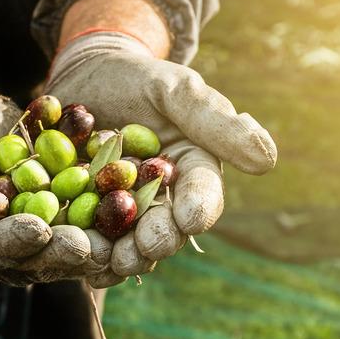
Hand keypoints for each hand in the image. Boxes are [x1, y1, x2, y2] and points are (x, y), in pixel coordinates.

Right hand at [0, 66, 100, 285]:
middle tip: (89, 245)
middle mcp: (3, 247)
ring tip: (118, 232)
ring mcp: (36, 232)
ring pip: (67, 243)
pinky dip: (109, 210)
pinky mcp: (62, 213)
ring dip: (94, 240)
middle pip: (35, 257)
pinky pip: (87, 215)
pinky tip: (133, 202)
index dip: (12, 242)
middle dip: (62, 251)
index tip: (36, 230)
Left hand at [45, 32, 276, 285]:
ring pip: (126, 243)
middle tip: (144, 250)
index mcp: (191, 172)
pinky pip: (86, 237)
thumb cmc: (138, 77)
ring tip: (107, 261)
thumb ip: (214, 121)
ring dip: (118, 256)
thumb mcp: (175, 89)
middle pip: (165, 229)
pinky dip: (80, 249)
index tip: (190, 220)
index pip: (202, 196)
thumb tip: (267, 160)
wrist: (86, 76)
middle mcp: (161, 200)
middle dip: (156, 242)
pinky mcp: (85, 214)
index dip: (198, 209)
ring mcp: (122, 212)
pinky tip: (72, 255)